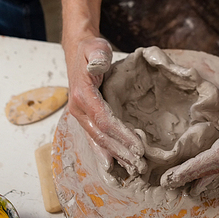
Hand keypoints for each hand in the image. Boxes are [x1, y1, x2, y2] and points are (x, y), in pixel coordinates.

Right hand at [66, 36, 146, 176]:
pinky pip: (95, 137)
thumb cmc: (90, 49)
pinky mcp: (85, 116)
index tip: (138, 146)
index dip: (121, 135)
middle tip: (140, 164)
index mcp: (82, 94)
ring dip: (115, 155)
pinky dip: (105, 152)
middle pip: (101, 136)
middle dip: (121, 151)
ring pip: (98, 140)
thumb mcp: (95, 47)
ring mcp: (80, 115)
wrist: (78, 50)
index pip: (104, 120)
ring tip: (133, 169)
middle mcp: (78, 109)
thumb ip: (98, 56)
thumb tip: (98, 66)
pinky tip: (114, 165)